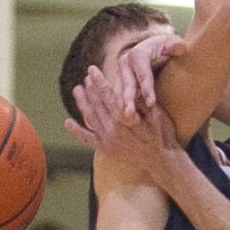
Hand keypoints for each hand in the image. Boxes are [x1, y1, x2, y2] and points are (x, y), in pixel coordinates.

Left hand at [65, 64, 181, 177]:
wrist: (161, 160)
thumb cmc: (161, 134)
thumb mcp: (156, 114)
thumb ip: (141, 101)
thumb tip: (128, 85)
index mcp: (124, 118)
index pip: (107, 95)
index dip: (99, 81)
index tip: (92, 69)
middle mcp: (113, 129)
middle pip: (97, 104)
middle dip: (90, 88)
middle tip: (85, 76)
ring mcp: (107, 140)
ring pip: (90, 118)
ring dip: (82, 103)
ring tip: (76, 89)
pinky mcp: (106, 149)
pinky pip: (88, 139)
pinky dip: (77, 131)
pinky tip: (67, 122)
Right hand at [115, 31, 186, 123]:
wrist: (157, 50)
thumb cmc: (168, 49)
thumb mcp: (173, 45)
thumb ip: (176, 47)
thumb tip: (181, 48)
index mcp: (137, 54)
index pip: (143, 74)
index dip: (147, 89)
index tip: (151, 103)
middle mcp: (124, 63)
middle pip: (127, 86)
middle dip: (129, 102)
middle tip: (131, 117)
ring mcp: (120, 74)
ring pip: (120, 94)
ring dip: (123, 109)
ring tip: (129, 123)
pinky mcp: (120, 84)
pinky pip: (119, 99)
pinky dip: (122, 110)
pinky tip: (127, 123)